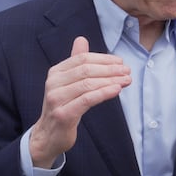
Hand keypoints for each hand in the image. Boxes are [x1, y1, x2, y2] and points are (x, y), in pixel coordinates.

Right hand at [29, 37, 130, 167]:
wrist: (48, 136)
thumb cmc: (63, 107)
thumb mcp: (67, 83)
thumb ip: (75, 62)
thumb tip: (81, 39)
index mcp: (56, 73)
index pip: (82, 59)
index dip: (104, 59)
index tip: (120, 62)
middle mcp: (53, 83)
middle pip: (86, 70)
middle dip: (110, 69)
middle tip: (127, 71)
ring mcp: (56, 99)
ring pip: (88, 84)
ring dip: (111, 80)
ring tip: (127, 80)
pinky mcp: (63, 114)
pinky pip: (87, 100)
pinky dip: (104, 93)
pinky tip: (117, 90)